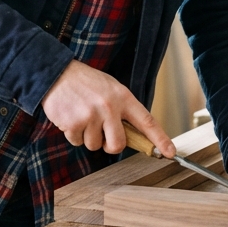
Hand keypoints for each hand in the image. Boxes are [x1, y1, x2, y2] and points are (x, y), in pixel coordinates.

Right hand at [41, 60, 174, 157]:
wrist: (57, 73)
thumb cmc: (86, 83)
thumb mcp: (110, 89)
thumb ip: (122, 110)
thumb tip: (133, 137)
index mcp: (123, 97)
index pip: (147, 121)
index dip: (159, 139)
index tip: (170, 153)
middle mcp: (109, 106)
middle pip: (118, 144)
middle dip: (110, 146)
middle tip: (102, 134)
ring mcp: (91, 115)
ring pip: (95, 145)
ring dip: (87, 136)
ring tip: (82, 116)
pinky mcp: (74, 123)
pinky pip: (77, 142)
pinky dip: (73, 134)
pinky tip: (70, 116)